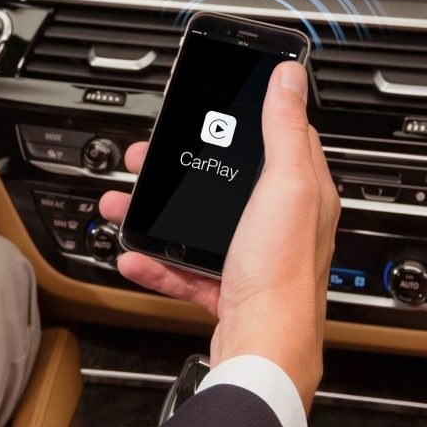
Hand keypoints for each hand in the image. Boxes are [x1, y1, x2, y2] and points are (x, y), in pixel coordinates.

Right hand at [99, 60, 338, 408]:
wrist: (263, 349)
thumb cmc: (282, 274)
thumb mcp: (285, 186)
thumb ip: (284, 130)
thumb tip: (290, 77)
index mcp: (301, 193)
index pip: (279, 140)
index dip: (244, 118)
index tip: (215, 105)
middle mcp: (279, 224)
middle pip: (224, 182)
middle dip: (181, 168)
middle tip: (147, 157)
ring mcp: (251, 257)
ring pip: (197, 224)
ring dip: (156, 212)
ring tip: (125, 203)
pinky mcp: (226, 288)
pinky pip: (182, 267)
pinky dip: (155, 260)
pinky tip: (136, 254)